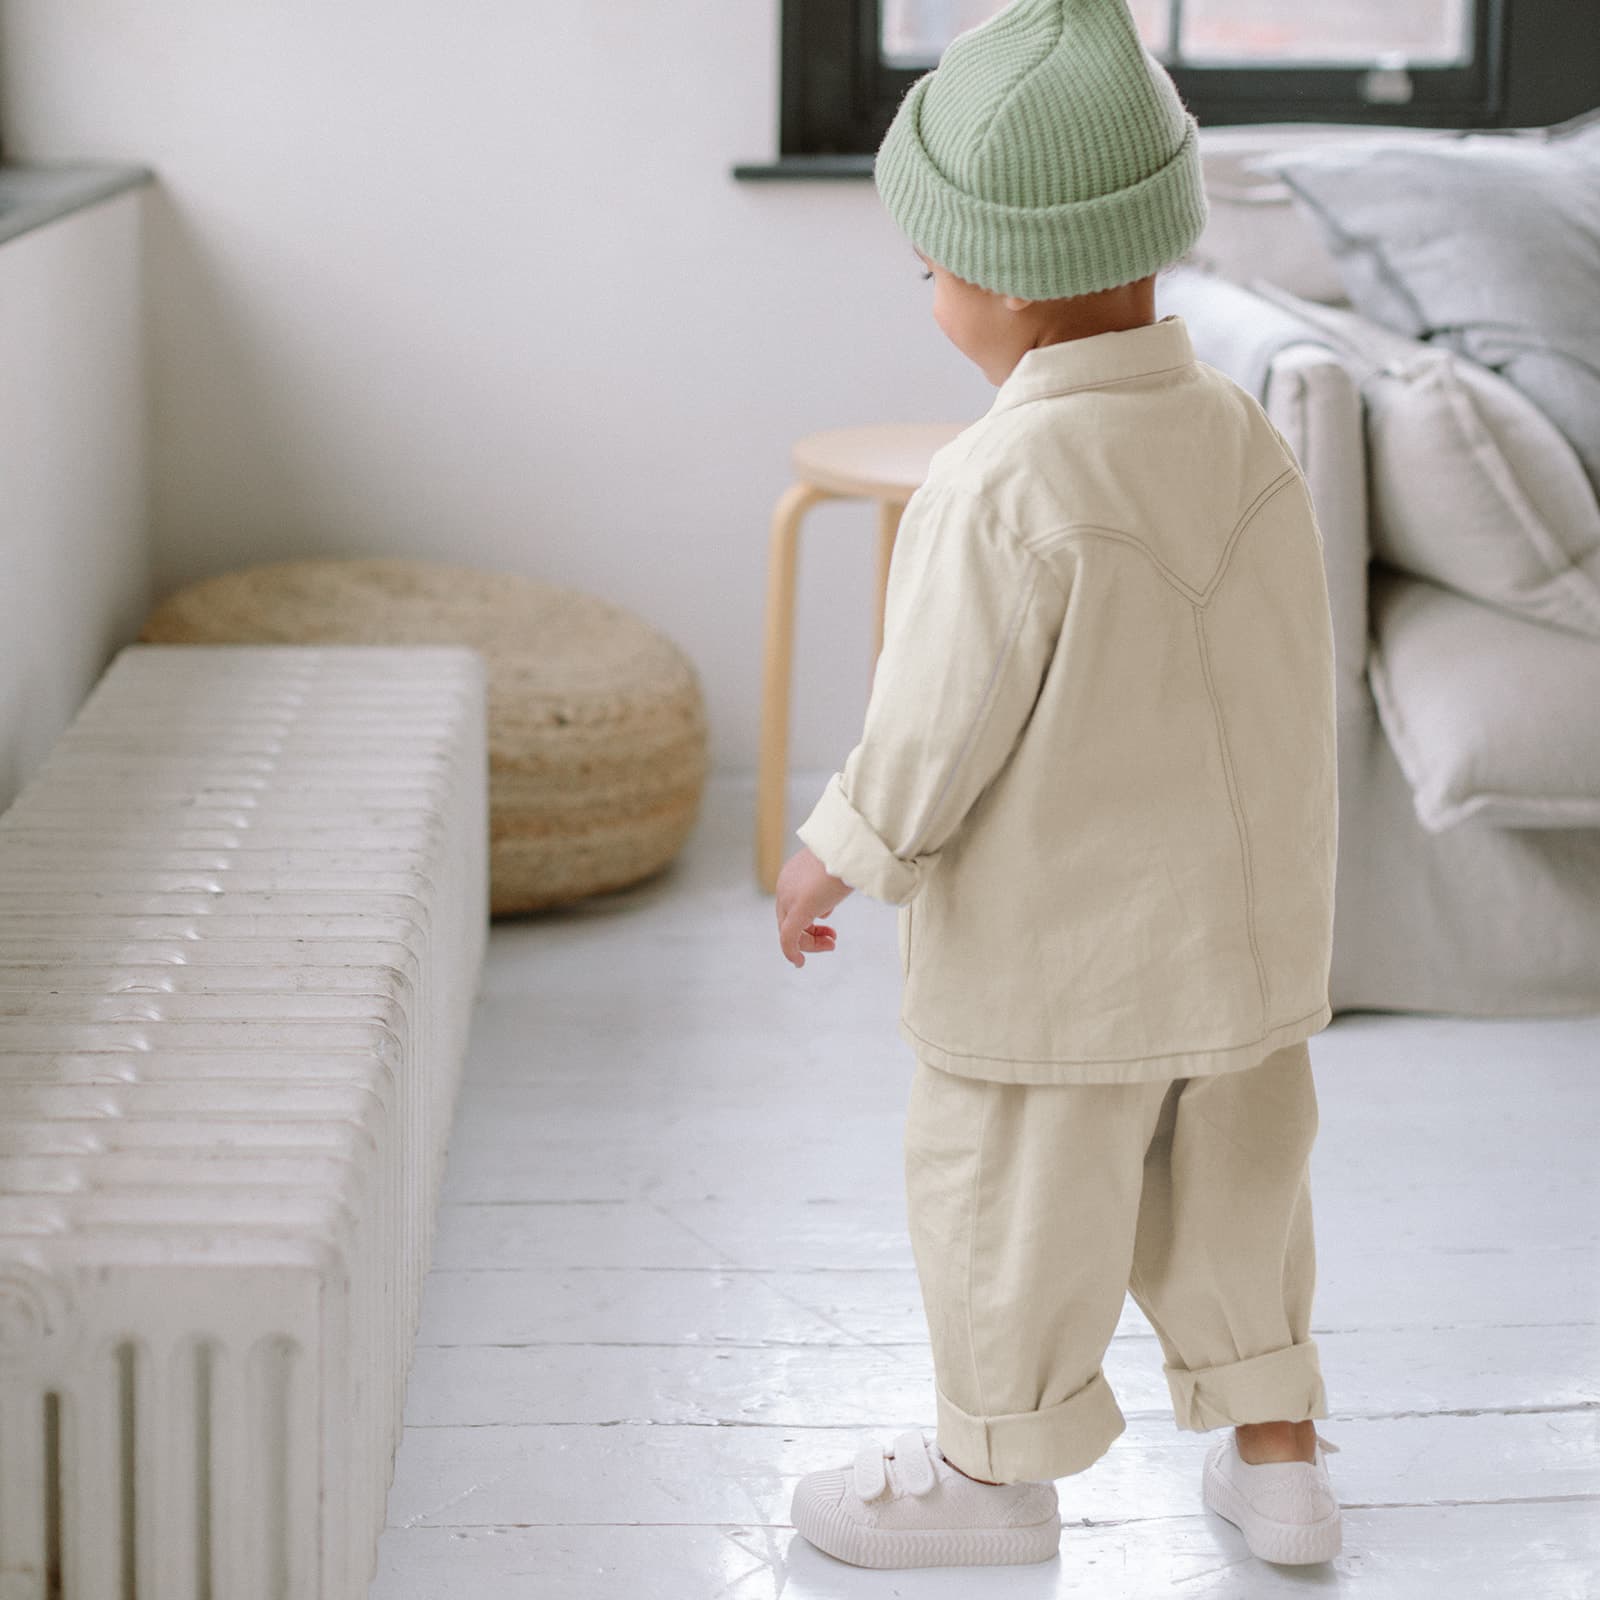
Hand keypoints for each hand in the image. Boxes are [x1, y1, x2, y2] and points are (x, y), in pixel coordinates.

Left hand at [775, 845, 852, 966]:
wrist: (850, 846)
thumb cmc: (847, 857)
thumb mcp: (833, 874)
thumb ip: (825, 892)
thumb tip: (823, 911)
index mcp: (791, 876)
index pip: (792, 907)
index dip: (809, 923)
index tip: (829, 929)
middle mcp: (785, 887)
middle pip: (789, 921)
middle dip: (810, 935)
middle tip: (832, 942)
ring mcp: (789, 898)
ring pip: (790, 931)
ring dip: (810, 942)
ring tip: (831, 944)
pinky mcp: (798, 909)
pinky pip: (788, 938)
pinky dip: (792, 952)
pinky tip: (798, 962)